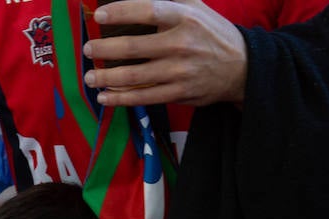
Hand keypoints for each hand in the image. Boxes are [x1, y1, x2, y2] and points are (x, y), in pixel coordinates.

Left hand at [82, 0, 246, 107]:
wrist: (240, 67)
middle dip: (105, 49)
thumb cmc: (211, 33)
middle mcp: (180, 44)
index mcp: (183, 17)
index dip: (121, 12)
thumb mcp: (195, 6)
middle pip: (133, 47)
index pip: (147, 10)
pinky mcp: (178, 93)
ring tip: (90, 77)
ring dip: (107, 78)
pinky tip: (106, 97)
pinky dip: (121, 98)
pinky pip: (144, 97)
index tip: (100, 16)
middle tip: (88, 50)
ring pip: (134, 76)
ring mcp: (178, 71)